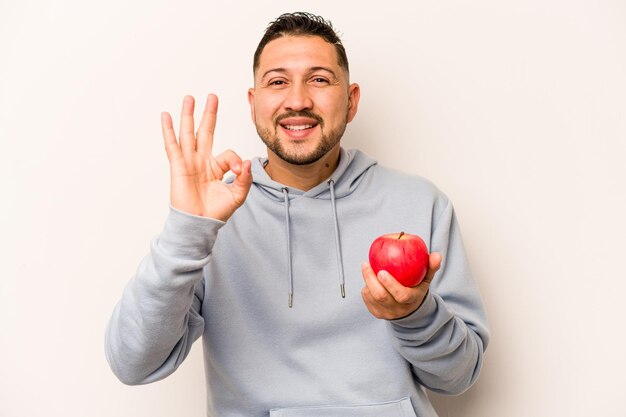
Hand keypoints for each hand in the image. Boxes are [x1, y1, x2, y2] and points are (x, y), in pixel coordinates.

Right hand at [161, 94, 251, 220]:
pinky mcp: (178, 166)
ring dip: (188, 115)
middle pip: (206, 132)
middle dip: (209, 114)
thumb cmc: (216, 212)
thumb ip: (244, 178)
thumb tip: (247, 162)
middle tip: (212, 97)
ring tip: (189, 98)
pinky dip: (168, 130)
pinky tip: (166, 116)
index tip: (239, 171)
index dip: (236, 161)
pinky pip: (172, 145)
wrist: (199, 223)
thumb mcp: (237, 194)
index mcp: (216, 167)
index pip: (229, 154)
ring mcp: (189, 162)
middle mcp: (202, 161)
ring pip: (188, 133)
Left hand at [361, 252, 441, 319]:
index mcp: (411, 300)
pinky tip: (367, 278)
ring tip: (366, 267)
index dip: (390, 284)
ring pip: (372, 298)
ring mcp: (387, 313)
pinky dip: (365, 289)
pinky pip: (367, 300)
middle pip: (381, 296)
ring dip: (367, 282)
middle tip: (366, 264)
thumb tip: (437, 255)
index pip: (401, 295)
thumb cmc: (417, 287)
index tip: (381, 271)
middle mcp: (398, 310)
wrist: (410, 307)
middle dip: (371, 280)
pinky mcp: (377, 313)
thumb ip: (431, 267)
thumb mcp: (426, 278)